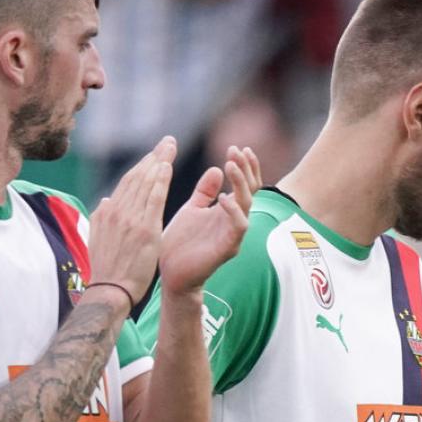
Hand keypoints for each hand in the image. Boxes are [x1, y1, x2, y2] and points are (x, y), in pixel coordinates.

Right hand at [88, 136, 174, 300]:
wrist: (109, 290)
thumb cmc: (107, 268)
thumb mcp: (100, 237)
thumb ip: (104, 216)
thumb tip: (107, 199)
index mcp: (108, 211)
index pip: (128, 182)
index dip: (143, 166)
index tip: (155, 154)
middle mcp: (117, 211)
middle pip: (137, 177)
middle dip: (153, 157)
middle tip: (167, 141)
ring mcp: (130, 219)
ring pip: (145, 183)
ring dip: (158, 162)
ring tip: (169, 147)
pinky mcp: (144, 230)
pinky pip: (152, 200)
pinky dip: (159, 182)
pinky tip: (166, 168)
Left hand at [158, 145, 259, 298]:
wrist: (171, 274)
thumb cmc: (180, 243)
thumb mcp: (192, 210)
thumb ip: (205, 192)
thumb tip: (216, 169)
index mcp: (226, 211)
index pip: (244, 185)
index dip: (245, 167)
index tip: (237, 148)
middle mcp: (234, 221)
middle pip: (250, 190)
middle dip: (245, 169)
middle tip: (236, 151)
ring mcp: (233, 235)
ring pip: (247, 205)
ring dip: (241, 184)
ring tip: (230, 166)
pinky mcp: (227, 248)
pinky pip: (238, 227)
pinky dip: (233, 210)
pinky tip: (223, 197)